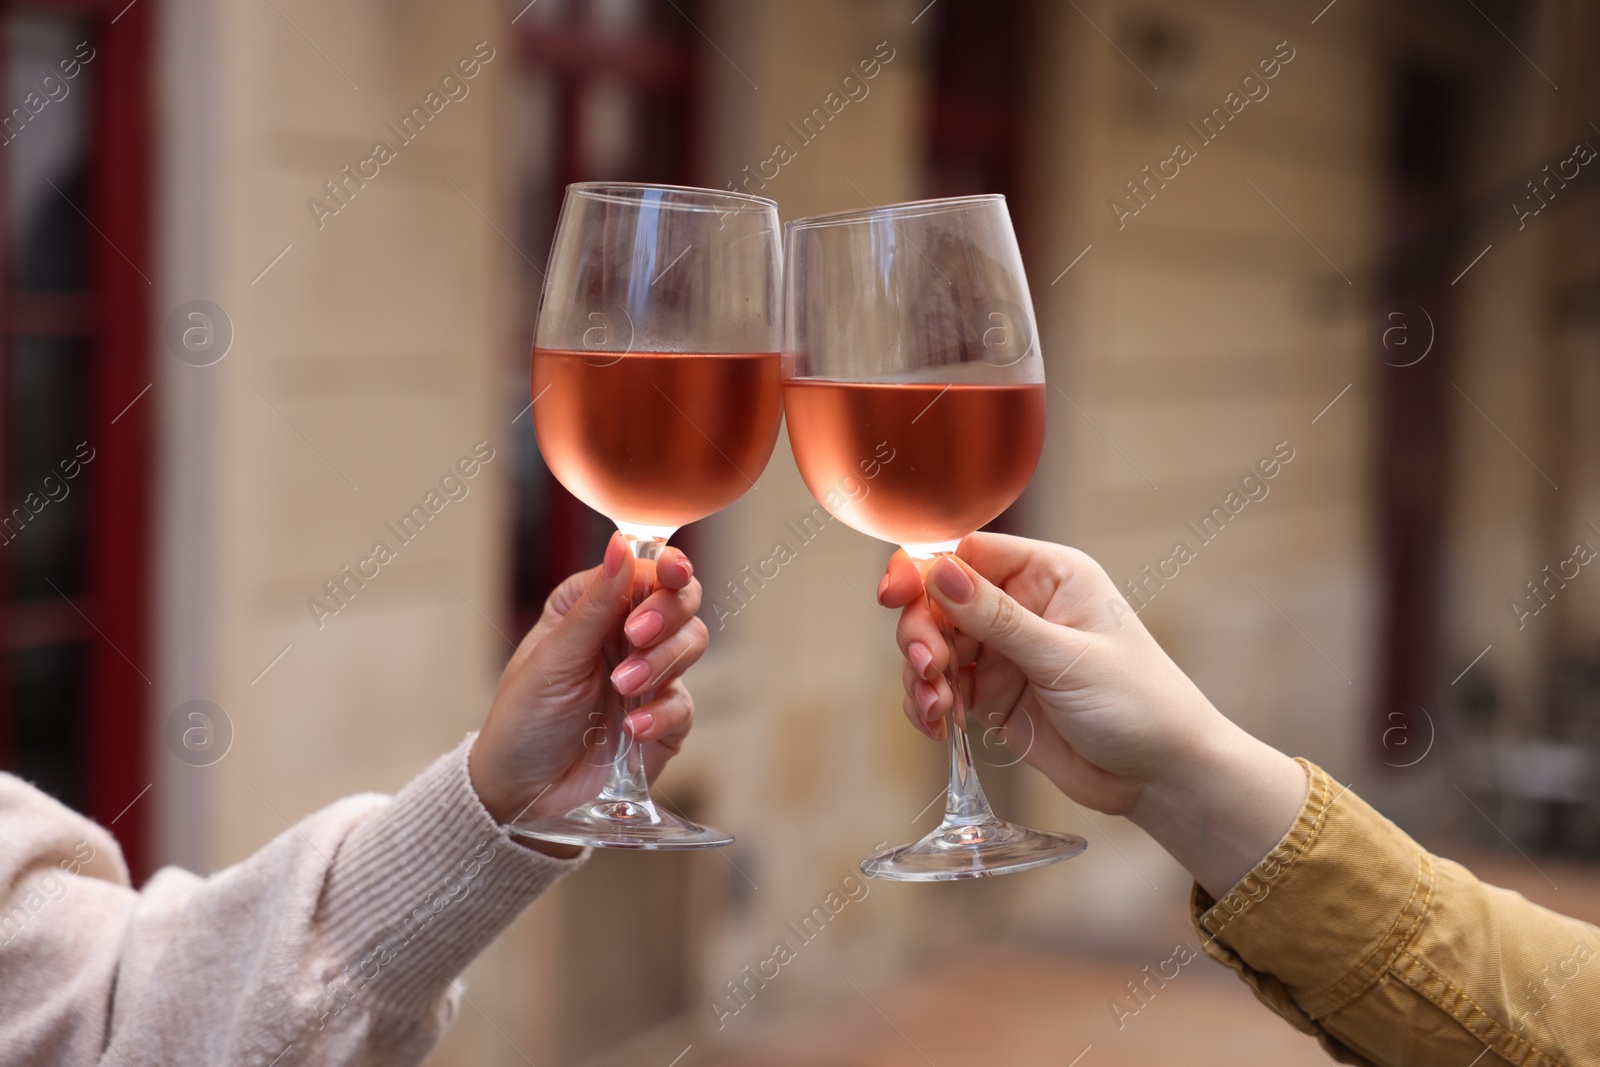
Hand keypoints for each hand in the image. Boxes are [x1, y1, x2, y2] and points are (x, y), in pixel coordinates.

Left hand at [470, 533, 707, 856]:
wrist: (522, 791)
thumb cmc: (524, 717)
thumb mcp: (553, 657)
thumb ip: (594, 604)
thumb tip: (620, 544)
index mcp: (596, 606)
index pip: (647, 571)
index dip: (666, 569)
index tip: (670, 575)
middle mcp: (627, 635)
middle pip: (682, 601)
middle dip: (667, 616)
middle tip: (635, 637)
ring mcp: (650, 677)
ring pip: (691, 645)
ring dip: (660, 664)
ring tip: (621, 687)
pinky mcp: (663, 720)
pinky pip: (684, 705)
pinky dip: (661, 714)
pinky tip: (631, 729)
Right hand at [878, 533, 1305, 895]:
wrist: (1162, 778)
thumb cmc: (1138, 704)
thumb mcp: (1065, 657)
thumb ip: (997, 618)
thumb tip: (938, 571)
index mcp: (1048, 575)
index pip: (968, 554)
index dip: (923, 571)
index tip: (893, 595)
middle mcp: (1021, 606)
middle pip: (939, 601)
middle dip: (921, 634)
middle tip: (926, 669)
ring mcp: (1005, 652)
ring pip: (934, 646)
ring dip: (921, 675)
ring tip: (936, 707)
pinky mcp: (994, 695)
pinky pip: (942, 688)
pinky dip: (929, 704)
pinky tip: (937, 726)